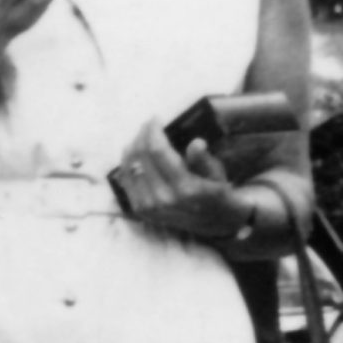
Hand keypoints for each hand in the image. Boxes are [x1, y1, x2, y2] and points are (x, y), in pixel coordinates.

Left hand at [113, 119, 246, 240]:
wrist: (211, 223)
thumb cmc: (215, 193)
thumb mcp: (216, 174)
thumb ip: (203, 159)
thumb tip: (196, 143)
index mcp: (183, 187)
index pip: (158, 151)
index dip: (153, 130)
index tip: (155, 118)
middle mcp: (163, 198)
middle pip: (141, 156)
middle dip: (142, 135)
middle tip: (148, 125)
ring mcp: (149, 206)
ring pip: (130, 167)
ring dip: (133, 147)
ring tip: (141, 136)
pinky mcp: (140, 211)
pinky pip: (126, 181)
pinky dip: (127, 164)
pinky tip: (134, 154)